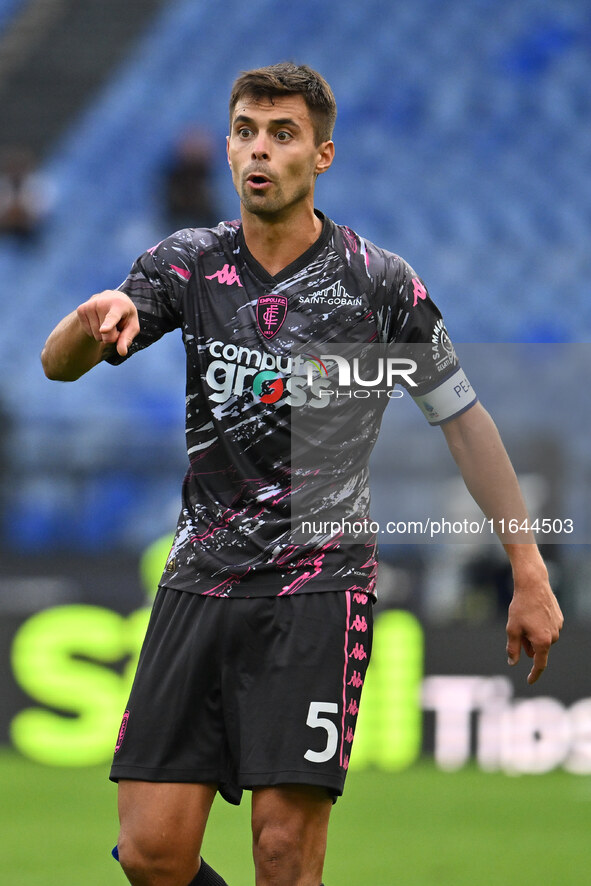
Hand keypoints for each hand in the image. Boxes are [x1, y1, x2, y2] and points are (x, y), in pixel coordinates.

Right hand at [76, 290, 138, 356]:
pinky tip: (98, 320)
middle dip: (112, 335)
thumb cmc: (125, 315)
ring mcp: (90, 305)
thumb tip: (122, 352)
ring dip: (103, 334)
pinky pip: (88, 333)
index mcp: (119, 305)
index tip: (103, 330)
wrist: (112, 298)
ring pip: (97, 335)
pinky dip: (94, 331)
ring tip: (107, 321)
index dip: (108, 325)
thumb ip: (127, 338)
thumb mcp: (131, 325)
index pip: (112, 317)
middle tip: (115, 324)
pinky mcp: (81, 309)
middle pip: (106, 335)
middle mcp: (102, 302)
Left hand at [506, 567, 562, 684]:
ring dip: (533, 635)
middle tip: (517, 631)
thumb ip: (512, 649)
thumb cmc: (520, 607)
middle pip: (538, 649)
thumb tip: (512, 663)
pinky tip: (533, 614)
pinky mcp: (559, 619)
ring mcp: (558, 627)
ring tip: (525, 618)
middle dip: (527, 645)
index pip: (539, 664)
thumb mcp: (512, 629)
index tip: (529, 681)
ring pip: (543, 638)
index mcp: (542, 642)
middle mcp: (554, 637)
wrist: (533, 586)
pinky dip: (539, 627)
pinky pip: (547, 629)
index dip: (534, 674)